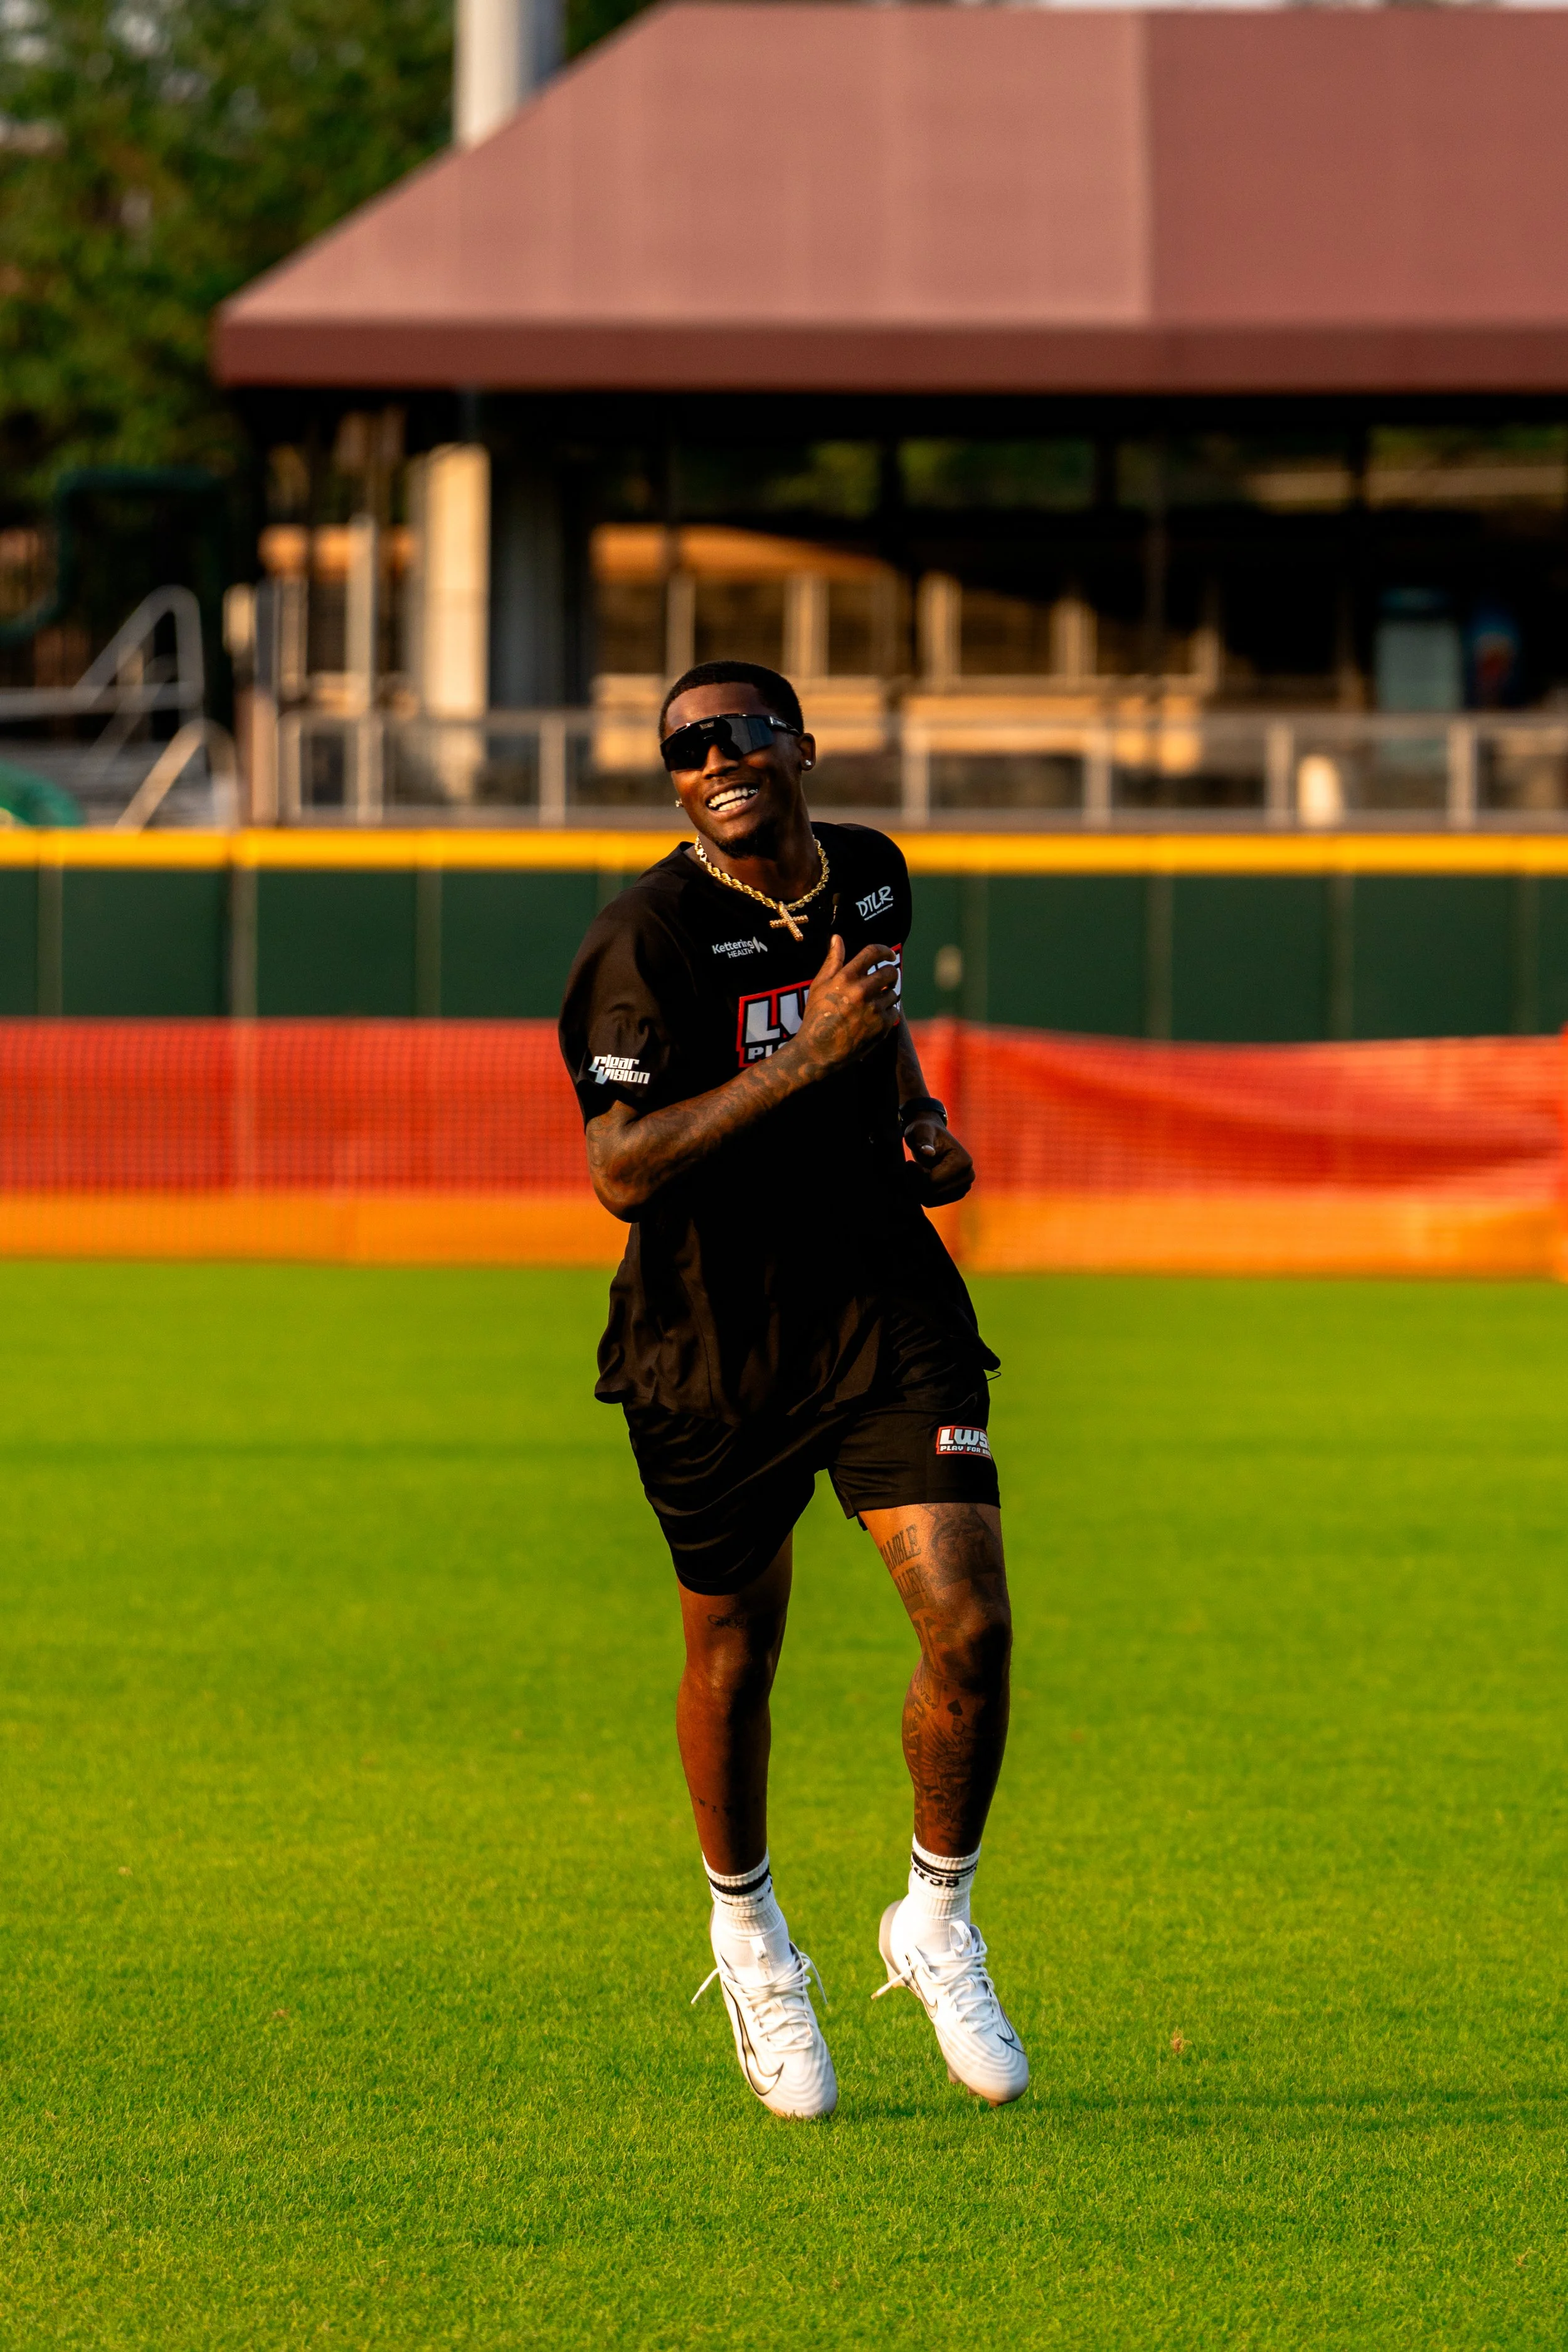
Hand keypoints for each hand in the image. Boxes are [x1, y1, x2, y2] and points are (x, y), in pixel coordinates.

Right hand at [788, 935, 901, 1075]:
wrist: (818, 1050)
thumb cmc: (816, 1016)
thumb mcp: (819, 985)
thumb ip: (832, 961)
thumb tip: (837, 938)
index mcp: (846, 978)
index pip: (873, 952)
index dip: (885, 951)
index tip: (889, 956)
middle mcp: (861, 990)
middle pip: (890, 972)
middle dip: (890, 974)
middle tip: (885, 980)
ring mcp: (873, 1008)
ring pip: (894, 993)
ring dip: (887, 996)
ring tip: (875, 1004)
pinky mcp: (881, 1026)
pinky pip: (894, 1011)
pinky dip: (887, 1014)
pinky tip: (875, 1018)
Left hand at [902, 1117, 973, 1204]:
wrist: (931, 1136)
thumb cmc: (924, 1131)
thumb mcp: (921, 1131)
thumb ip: (924, 1141)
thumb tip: (928, 1153)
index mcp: (963, 1161)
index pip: (933, 1182)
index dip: (915, 1175)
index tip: (909, 1163)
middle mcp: (968, 1176)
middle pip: (933, 1193)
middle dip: (916, 1182)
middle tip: (909, 1167)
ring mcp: (964, 1186)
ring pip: (931, 1200)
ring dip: (917, 1188)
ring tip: (915, 1172)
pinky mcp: (956, 1193)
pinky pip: (933, 1202)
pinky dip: (922, 1193)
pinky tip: (920, 1178)